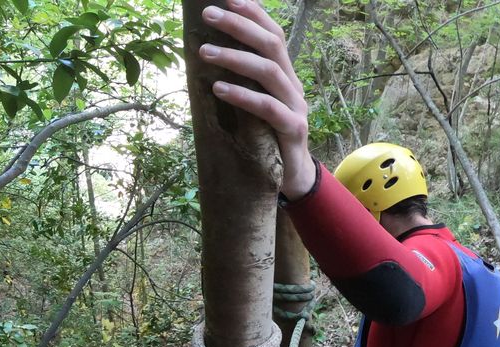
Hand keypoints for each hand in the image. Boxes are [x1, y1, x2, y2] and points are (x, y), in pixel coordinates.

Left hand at [198, 0, 315, 198]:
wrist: (292, 178)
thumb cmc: (266, 139)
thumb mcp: (252, 108)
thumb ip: (240, 84)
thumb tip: (208, 59)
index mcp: (284, 76)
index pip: (272, 34)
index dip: (253, 13)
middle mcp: (292, 85)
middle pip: (271, 45)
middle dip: (240, 25)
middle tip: (208, 14)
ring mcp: (296, 107)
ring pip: (269, 72)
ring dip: (234, 57)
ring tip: (203, 52)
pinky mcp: (293, 131)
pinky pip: (267, 108)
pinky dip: (242, 96)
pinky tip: (218, 88)